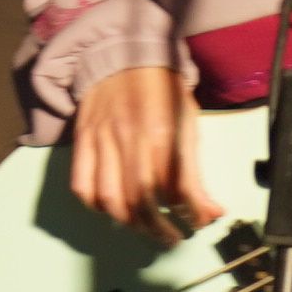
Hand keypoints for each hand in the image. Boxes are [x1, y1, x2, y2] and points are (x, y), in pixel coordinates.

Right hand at [70, 64, 220, 246]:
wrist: (121, 54)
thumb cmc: (161, 89)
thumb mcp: (188, 122)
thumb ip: (193, 167)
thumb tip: (210, 210)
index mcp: (163, 132)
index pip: (177, 188)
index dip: (192, 213)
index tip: (200, 222)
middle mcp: (130, 139)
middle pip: (141, 201)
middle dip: (159, 228)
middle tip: (172, 237)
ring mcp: (101, 140)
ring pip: (110, 199)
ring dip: (130, 224)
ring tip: (145, 230)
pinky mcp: (82, 140)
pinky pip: (82, 184)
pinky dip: (96, 206)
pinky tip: (112, 210)